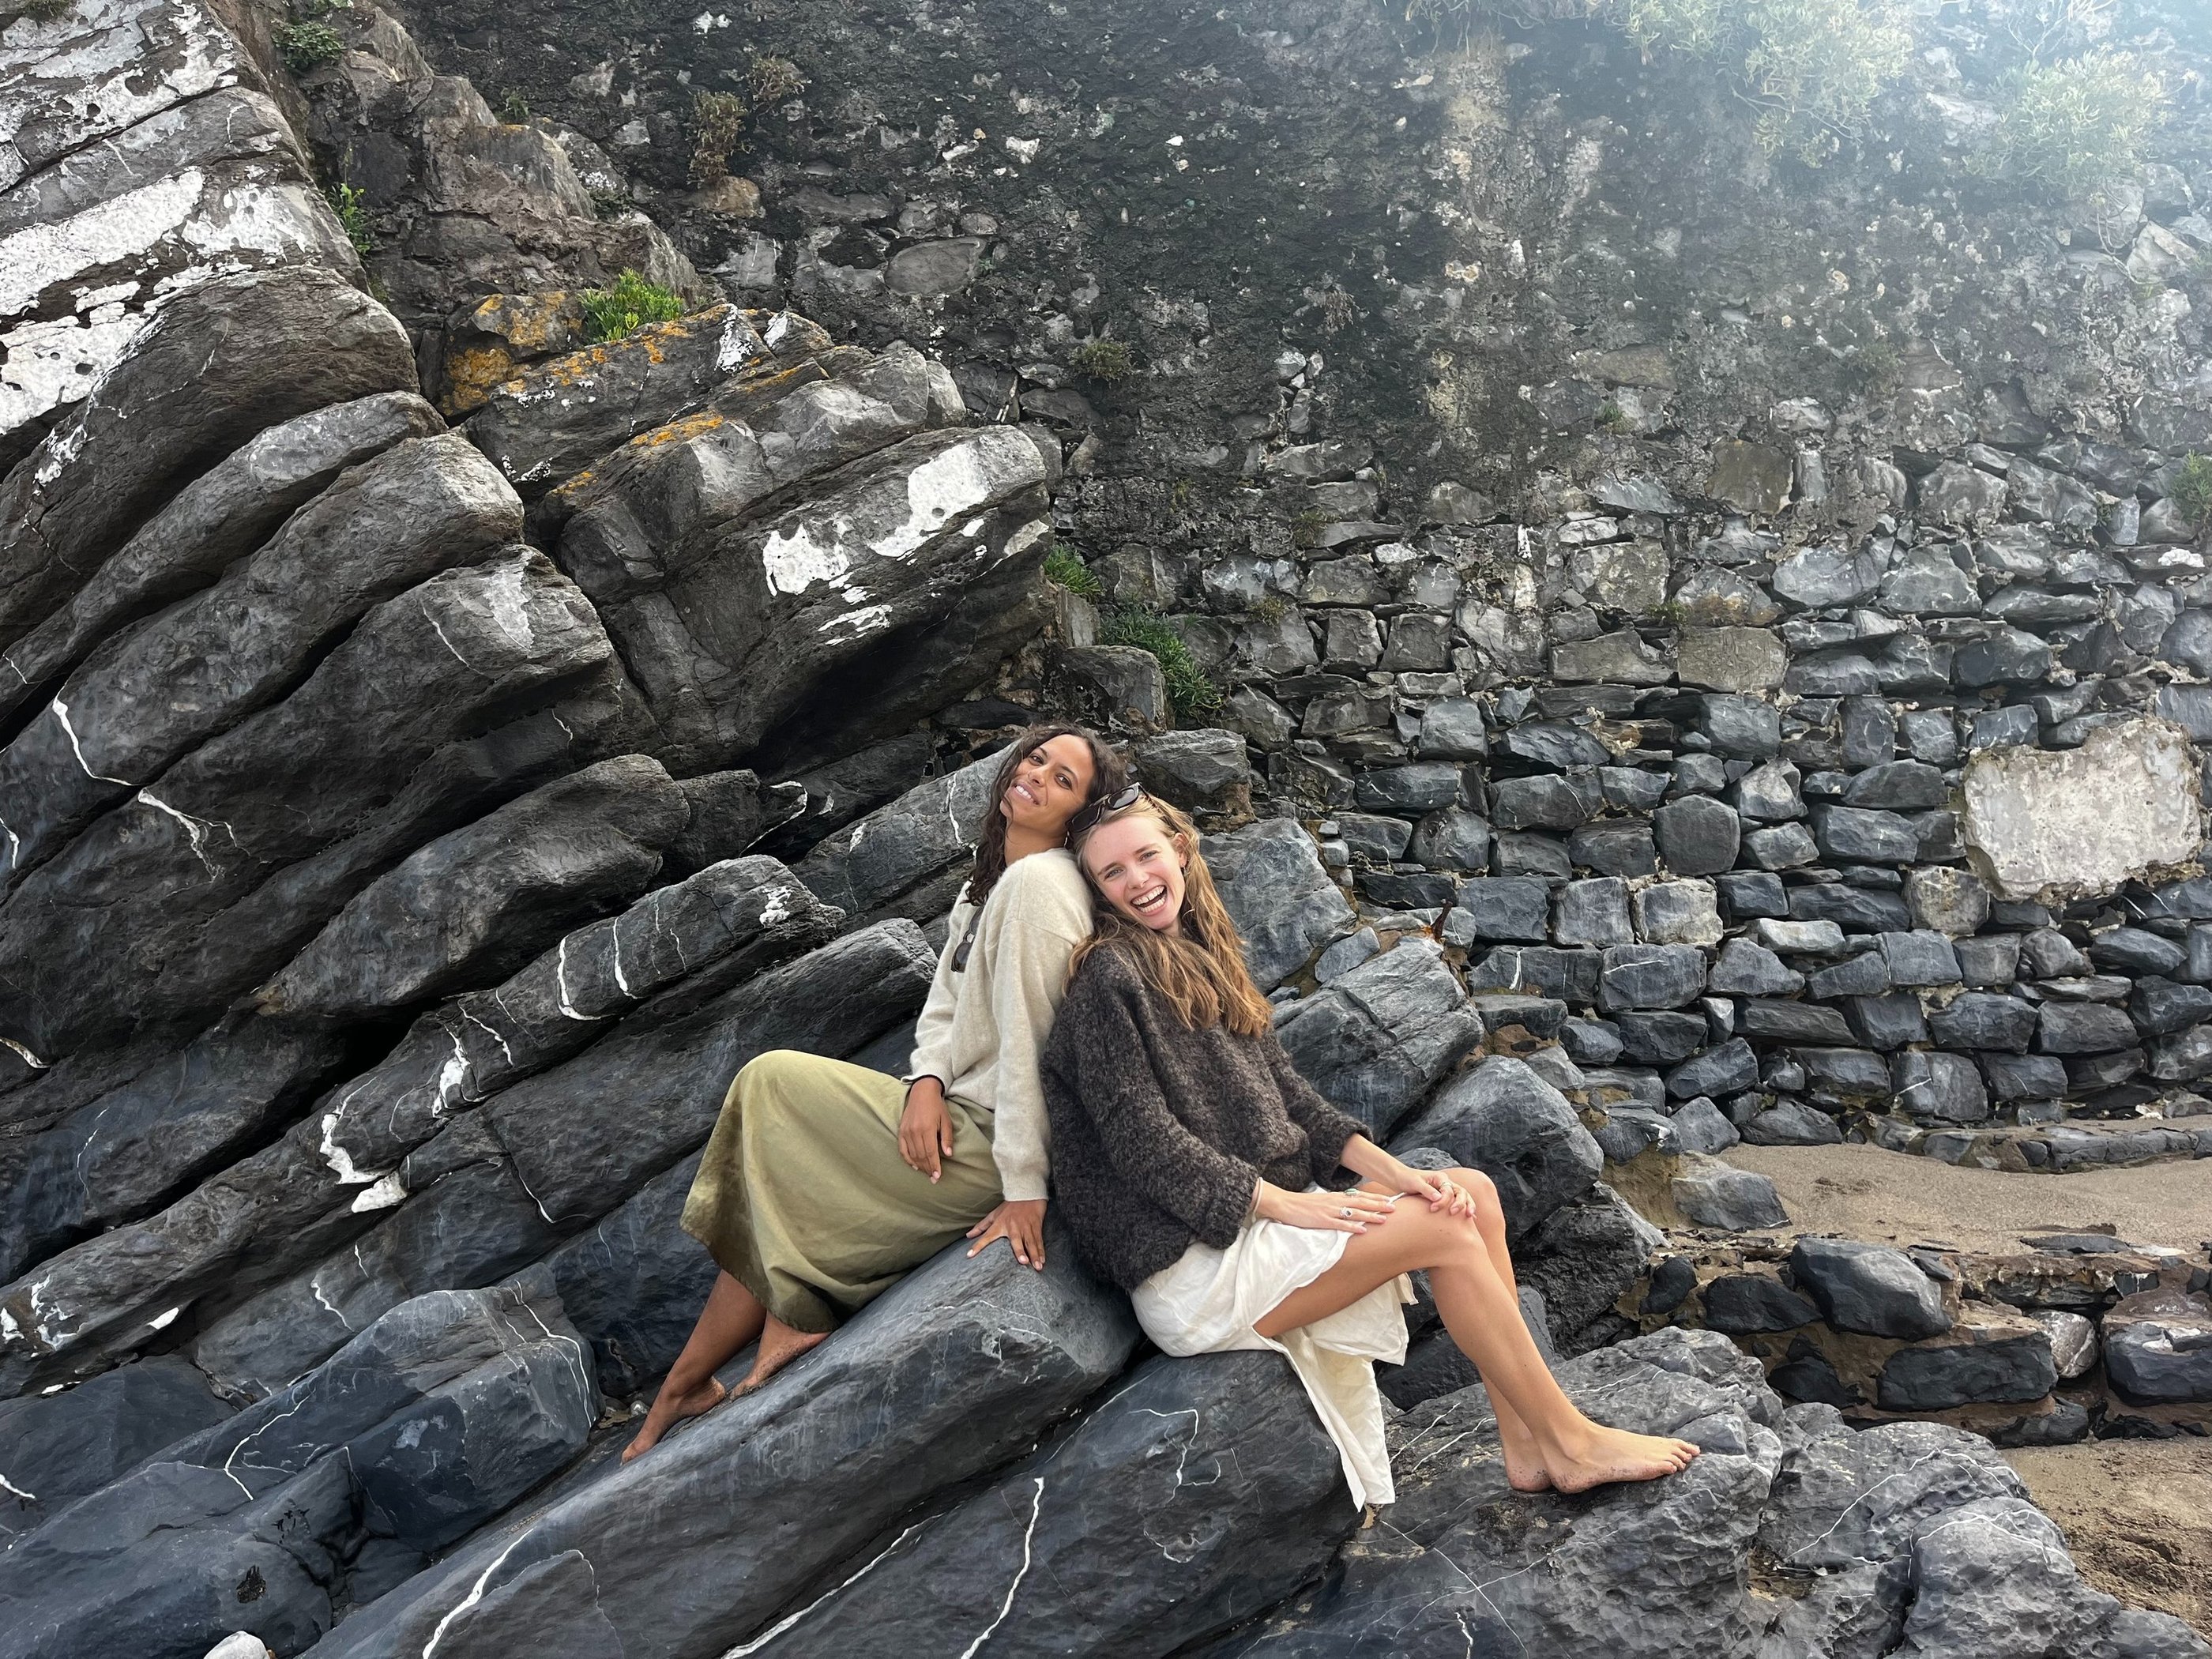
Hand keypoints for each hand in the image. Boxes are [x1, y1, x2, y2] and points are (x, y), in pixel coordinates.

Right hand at [898, 1078, 954, 1181]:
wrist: (922, 1092)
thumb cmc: (937, 1106)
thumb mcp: (946, 1120)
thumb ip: (946, 1138)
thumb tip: (948, 1154)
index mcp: (927, 1128)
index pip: (930, 1153)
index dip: (934, 1166)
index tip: (938, 1176)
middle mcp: (914, 1131)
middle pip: (921, 1156)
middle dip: (928, 1169)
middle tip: (934, 1178)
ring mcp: (906, 1132)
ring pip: (912, 1154)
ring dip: (920, 1166)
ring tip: (927, 1173)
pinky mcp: (901, 1131)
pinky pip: (903, 1149)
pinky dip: (908, 1159)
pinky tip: (914, 1166)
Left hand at [967, 1198, 1047, 1268]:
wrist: (1027, 1192)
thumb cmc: (1009, 1206)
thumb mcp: (994, 1214)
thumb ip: (982, 1226)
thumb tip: (968, 1235)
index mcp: (1000, 1224)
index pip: (987, 1236)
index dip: (978, 1245)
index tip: (970, 1255)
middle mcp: (1013, 1227)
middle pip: (1017, 1240)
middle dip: (1020, 1251)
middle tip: (1023, 1261)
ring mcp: (1026, 1227)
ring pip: (1031, 1242)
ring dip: (1035, 1254)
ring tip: (1037, 1266)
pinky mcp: (1036, 1226)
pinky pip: (1039, 1240)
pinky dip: (1041, 1251)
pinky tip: (1042, 1261)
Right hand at [1254, 1182, 1397, 1233]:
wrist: (1284, 1203)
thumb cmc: (1302, 1204)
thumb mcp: (1321, 1200)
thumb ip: (1334, 1203)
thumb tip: (1347, 1206)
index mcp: (1335, 1197)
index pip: (1359, 1196)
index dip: (1374, 1198)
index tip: (1388, 1199)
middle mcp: (1335, 1202)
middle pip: (1361, 1202)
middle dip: (1378, 1205)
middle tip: (1394, 1207)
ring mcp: (1329, 1211)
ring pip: (1355, 1213)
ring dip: (1370, 1215)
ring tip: (1384, 1219)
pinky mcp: (1322, 1221)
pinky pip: (1340, 1224)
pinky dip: (1353, 1227)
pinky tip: (1363, 1230)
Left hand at [1389, 1162, 1477, 1217]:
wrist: (1400, 1179)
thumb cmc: (1407, 1179)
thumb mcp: (1415, 1183)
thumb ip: (1427, 1190)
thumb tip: (1438, 1198)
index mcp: (1440, 1177)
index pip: (1448, 1190)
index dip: (1443, 1201)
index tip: (1433, 1209)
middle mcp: (1446, 1182)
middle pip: (1461, 1191)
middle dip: (1461, 1203)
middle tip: (1453, 1213)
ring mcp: (1446, 1189)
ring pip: (1463, 1196)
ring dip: (1468, 1205)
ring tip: (1470, 1215)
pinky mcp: (1444, 1196)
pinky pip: (1458, 1201)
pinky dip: (1465, 1207)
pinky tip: (1471, 1217)